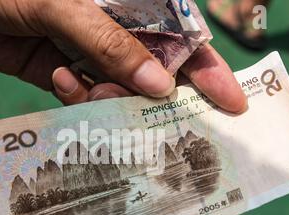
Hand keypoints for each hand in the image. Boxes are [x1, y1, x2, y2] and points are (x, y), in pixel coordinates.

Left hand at [0, 0, 245, 111]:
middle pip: (153, 71)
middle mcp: (110, 30)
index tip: (230, 103)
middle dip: (158, 100)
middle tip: (162, 128)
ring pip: (117, 90)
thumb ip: (109, 44)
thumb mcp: (62, 5)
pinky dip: (77, 97)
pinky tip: (60, 80)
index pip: (179, 36)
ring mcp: (85, 53)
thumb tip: (159, 86)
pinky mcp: (58, 72)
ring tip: (94, 93)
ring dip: (111, 100)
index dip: (206, 69)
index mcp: (126, 3)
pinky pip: (82, 96)